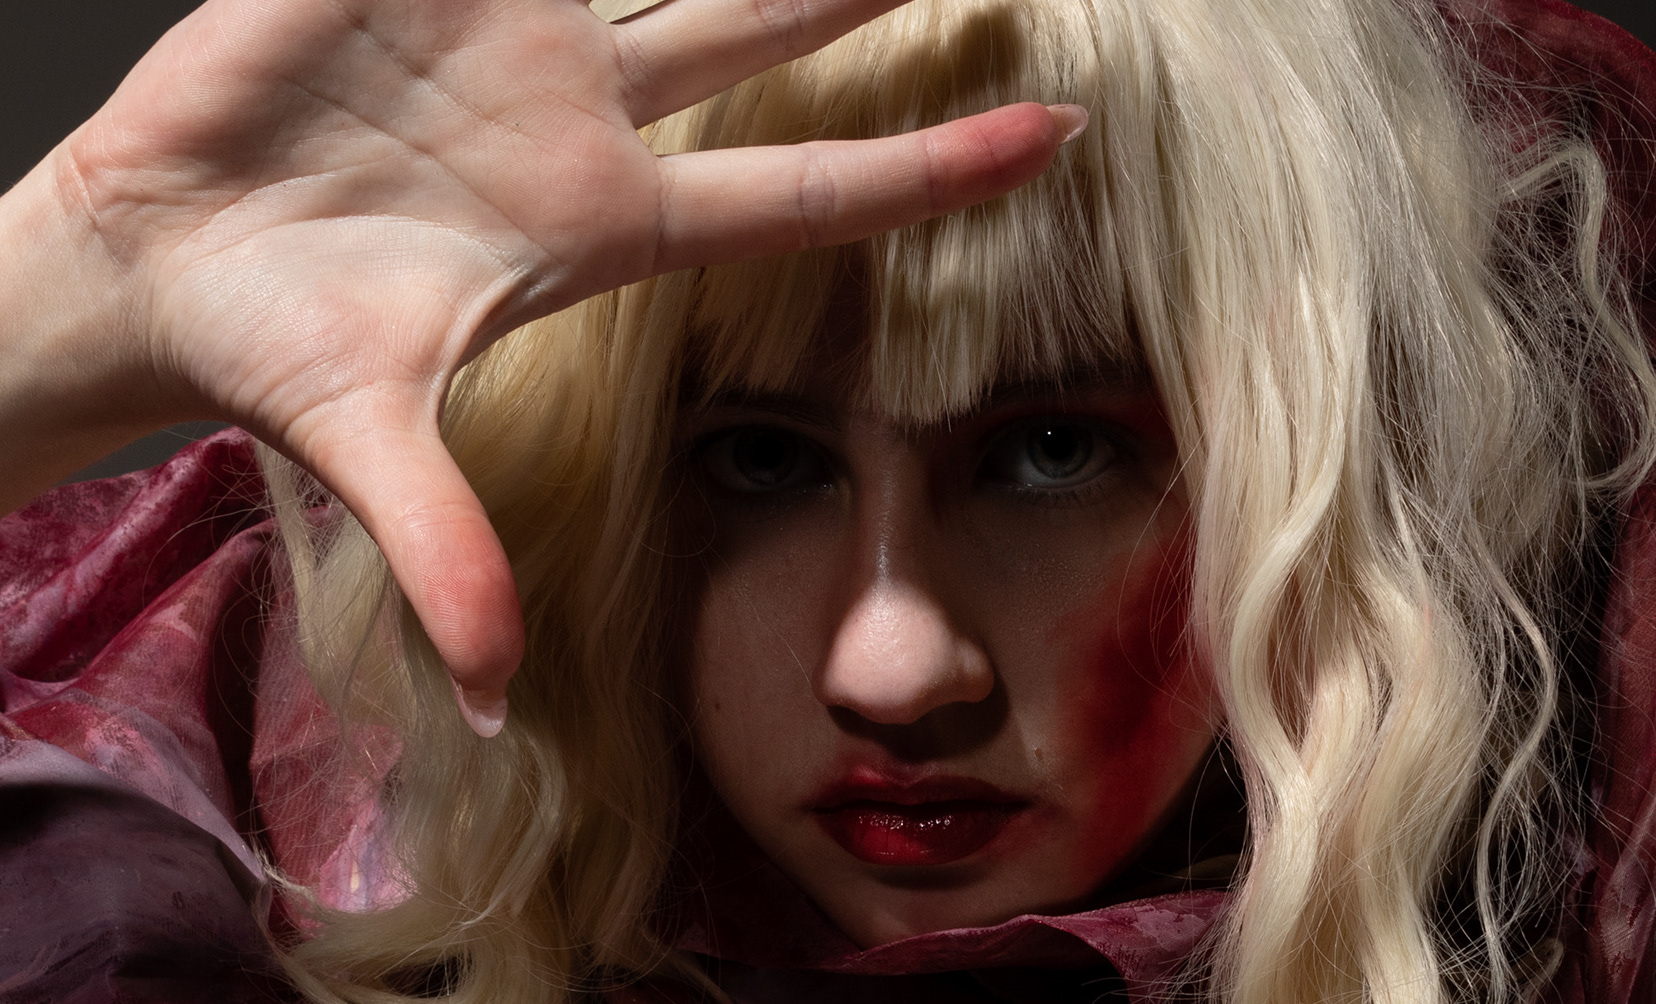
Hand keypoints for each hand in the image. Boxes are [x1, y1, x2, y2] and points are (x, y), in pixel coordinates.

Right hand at [1, 0, 1078, 734]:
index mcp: (609, 225)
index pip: (813, 190)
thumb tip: (496, 708)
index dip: (936, 165)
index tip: (1059, 132)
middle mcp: (583, 118)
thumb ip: (449, 557)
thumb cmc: (273, 349)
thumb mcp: (376, 445)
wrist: (152, 266)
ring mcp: (509, 33)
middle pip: (764, 29)